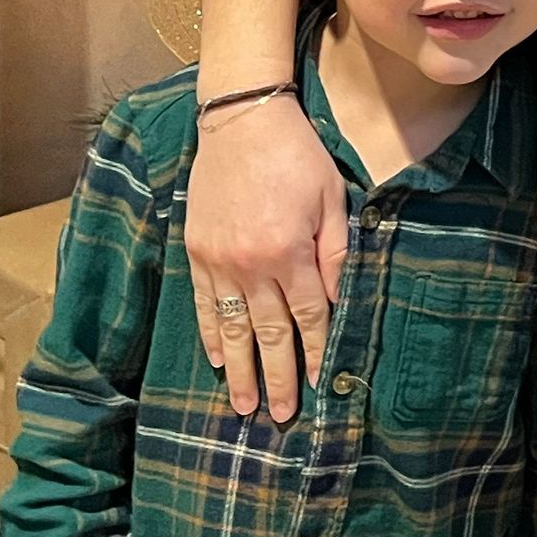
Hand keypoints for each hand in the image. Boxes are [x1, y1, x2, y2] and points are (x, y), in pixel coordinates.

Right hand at [184, 93, 347, 421]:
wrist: (241, 122)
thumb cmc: (296, 155)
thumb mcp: (331, 196)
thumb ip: (336, 250)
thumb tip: (339, 298)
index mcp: (291, 251)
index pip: (309, 315)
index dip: (317, 350)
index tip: (321, 382)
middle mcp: (253, 264)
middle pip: (269, 333)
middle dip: (279, 375)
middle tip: (282, 415)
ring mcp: (220, 262)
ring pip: (232, 329)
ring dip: (240, 371)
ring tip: (245, 406)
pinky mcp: (197, 253)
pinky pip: (206, 305)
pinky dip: (211, 336)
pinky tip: (218, 360)